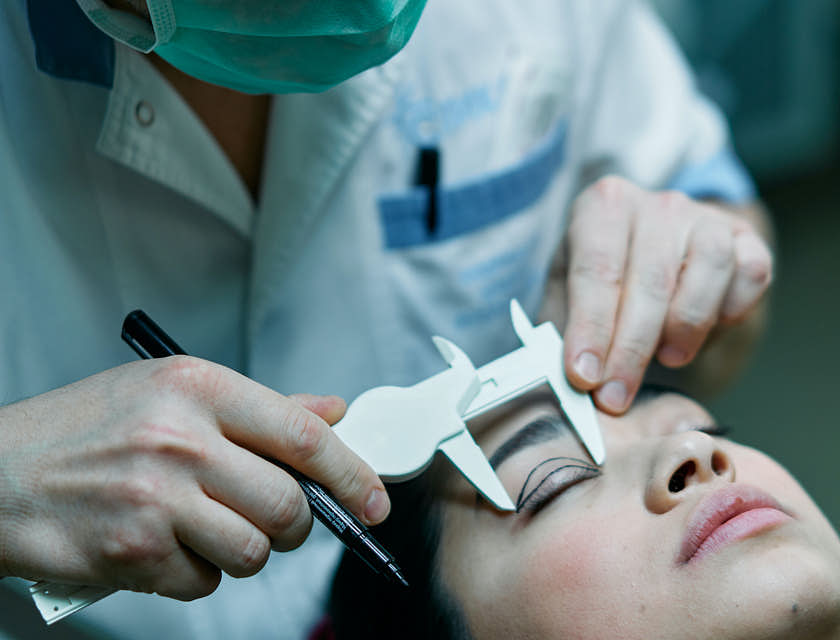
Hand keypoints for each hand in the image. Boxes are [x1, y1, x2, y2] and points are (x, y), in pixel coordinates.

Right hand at [0, 357, 388, 598]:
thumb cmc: (87, 428)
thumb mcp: (172, 390)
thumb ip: (261, 405)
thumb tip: (330, 410)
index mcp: (198, 387)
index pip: (302, 433)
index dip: (352, 472)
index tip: (374, 499)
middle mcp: (180, 438)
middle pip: (288, 504)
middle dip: (297, 525)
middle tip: (280, 520)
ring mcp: (155, 498)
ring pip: (254, 550)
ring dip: (246, 551)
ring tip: (209, 528)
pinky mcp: (132, 552)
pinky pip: (204, 581)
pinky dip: (198, 572)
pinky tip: (165, 544)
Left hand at [561, 176, 772, 413]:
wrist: (648, 254)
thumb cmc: (600, 282)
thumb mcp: (566, 297)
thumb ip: (562, 333)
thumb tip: (567, 381)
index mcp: (602, 208)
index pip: (596, 270)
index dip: (590, 329)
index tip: (584, 376)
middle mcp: (655, 204)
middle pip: (649, 279)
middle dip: (631, 349)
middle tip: (616, 396)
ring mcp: (704, 217)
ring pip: (707, 269)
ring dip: (687, 326)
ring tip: (667, 358)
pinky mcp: (744, 238)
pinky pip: (751, 274)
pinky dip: (732, 310)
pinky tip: (707, 331)